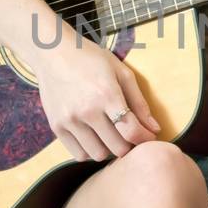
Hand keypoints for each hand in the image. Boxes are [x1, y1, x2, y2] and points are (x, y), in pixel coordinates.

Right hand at [35, 28, 160, 160]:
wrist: (52, 53)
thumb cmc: (91, 59)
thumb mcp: (121, 73)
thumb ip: (139, 102)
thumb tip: (155, 129)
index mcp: (107, 94)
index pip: (132, 131)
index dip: (145, 138)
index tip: (148, 136)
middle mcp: (87, 110)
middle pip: (117, 148)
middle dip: (129, 144)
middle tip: (129, 134)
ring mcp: (69, 120)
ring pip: (98, 155)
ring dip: (109, 149)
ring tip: (110, 134)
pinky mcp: (56, 126)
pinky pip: (79, 154)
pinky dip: (90, 151)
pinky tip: (94, 137)